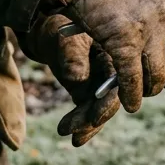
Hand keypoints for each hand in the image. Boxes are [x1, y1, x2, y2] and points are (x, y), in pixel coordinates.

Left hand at [19, 15, 118, 146]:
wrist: (47, 30)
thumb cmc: (58, 28)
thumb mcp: (63, 37)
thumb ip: (72, 55)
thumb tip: (78, 78)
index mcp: (116, 54)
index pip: (118, 82)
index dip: (108, 102)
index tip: (94, 118)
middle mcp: (114, 69)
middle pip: (112, 99)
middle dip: (94, 118)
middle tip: (74, 131)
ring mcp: (103, 81)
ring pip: (101, 108)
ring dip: (86, 125)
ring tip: (65, 131)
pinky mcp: (91, 90)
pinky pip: (91, 110)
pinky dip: (83, 124)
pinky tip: (73, 137)